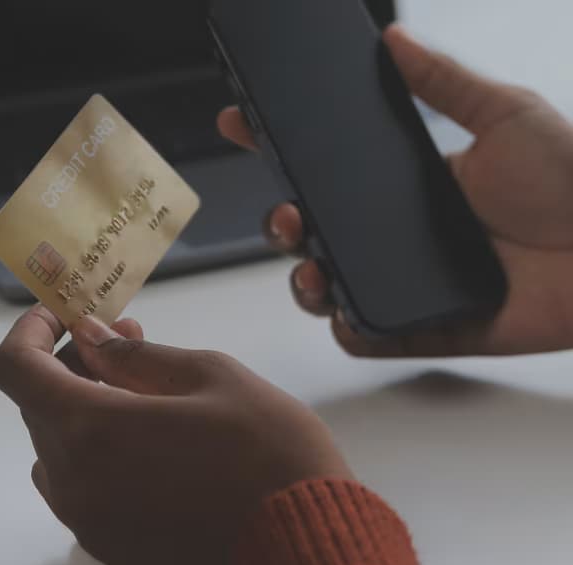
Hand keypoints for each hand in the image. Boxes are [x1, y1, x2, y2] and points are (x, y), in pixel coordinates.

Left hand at [0, 306, 350, 564]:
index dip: (31, 331)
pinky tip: (146, 441)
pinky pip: (78, 486)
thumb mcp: (211, 377)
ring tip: (142, 391)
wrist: (308, 553)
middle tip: (125, 338)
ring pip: (57, 447)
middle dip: (72, 363)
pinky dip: (93, 451)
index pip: (16, 369)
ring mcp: (89, 522)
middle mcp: (74, 481)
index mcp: (90, 430)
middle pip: (38, 405)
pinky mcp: (111, 549)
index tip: (62, 315)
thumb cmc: (272, 456)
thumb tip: (89, 339)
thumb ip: (134, 355)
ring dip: (82, 408)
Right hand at [218, 24, 572, 356]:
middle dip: (281, 225)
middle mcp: (400, 236)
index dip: (281, 149)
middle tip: (286, 215)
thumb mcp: (507, 114)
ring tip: (313, 269)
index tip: (243, 123)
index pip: (331, 168)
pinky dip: (348, 330)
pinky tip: (346, 313)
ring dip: (304, 281)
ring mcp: (408, 284)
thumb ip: (446, 81)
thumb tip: (393, 41)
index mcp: (410, 185)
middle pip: (316, 234)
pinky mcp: (424, 328)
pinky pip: (368, 336)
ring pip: (330, 287)